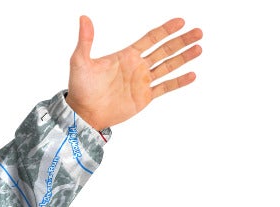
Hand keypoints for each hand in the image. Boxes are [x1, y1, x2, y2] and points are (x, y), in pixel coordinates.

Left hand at [68, 15, 202, 131]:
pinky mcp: (143, 98)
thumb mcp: (80, 62)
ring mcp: (142, 82)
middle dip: (181, 41)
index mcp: (127, 55)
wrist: (83, 114)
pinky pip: (164, 88)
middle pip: (165, 50)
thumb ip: (85, 40)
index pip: (151, 38)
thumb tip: (83, 17)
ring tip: (199, 48)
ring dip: (184, 57)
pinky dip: (178, 82)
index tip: (181, 21)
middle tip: (199, 32)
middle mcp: (137, 66)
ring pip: (168, 66)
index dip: (166, 29)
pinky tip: (192, 75)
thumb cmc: (80, 88)